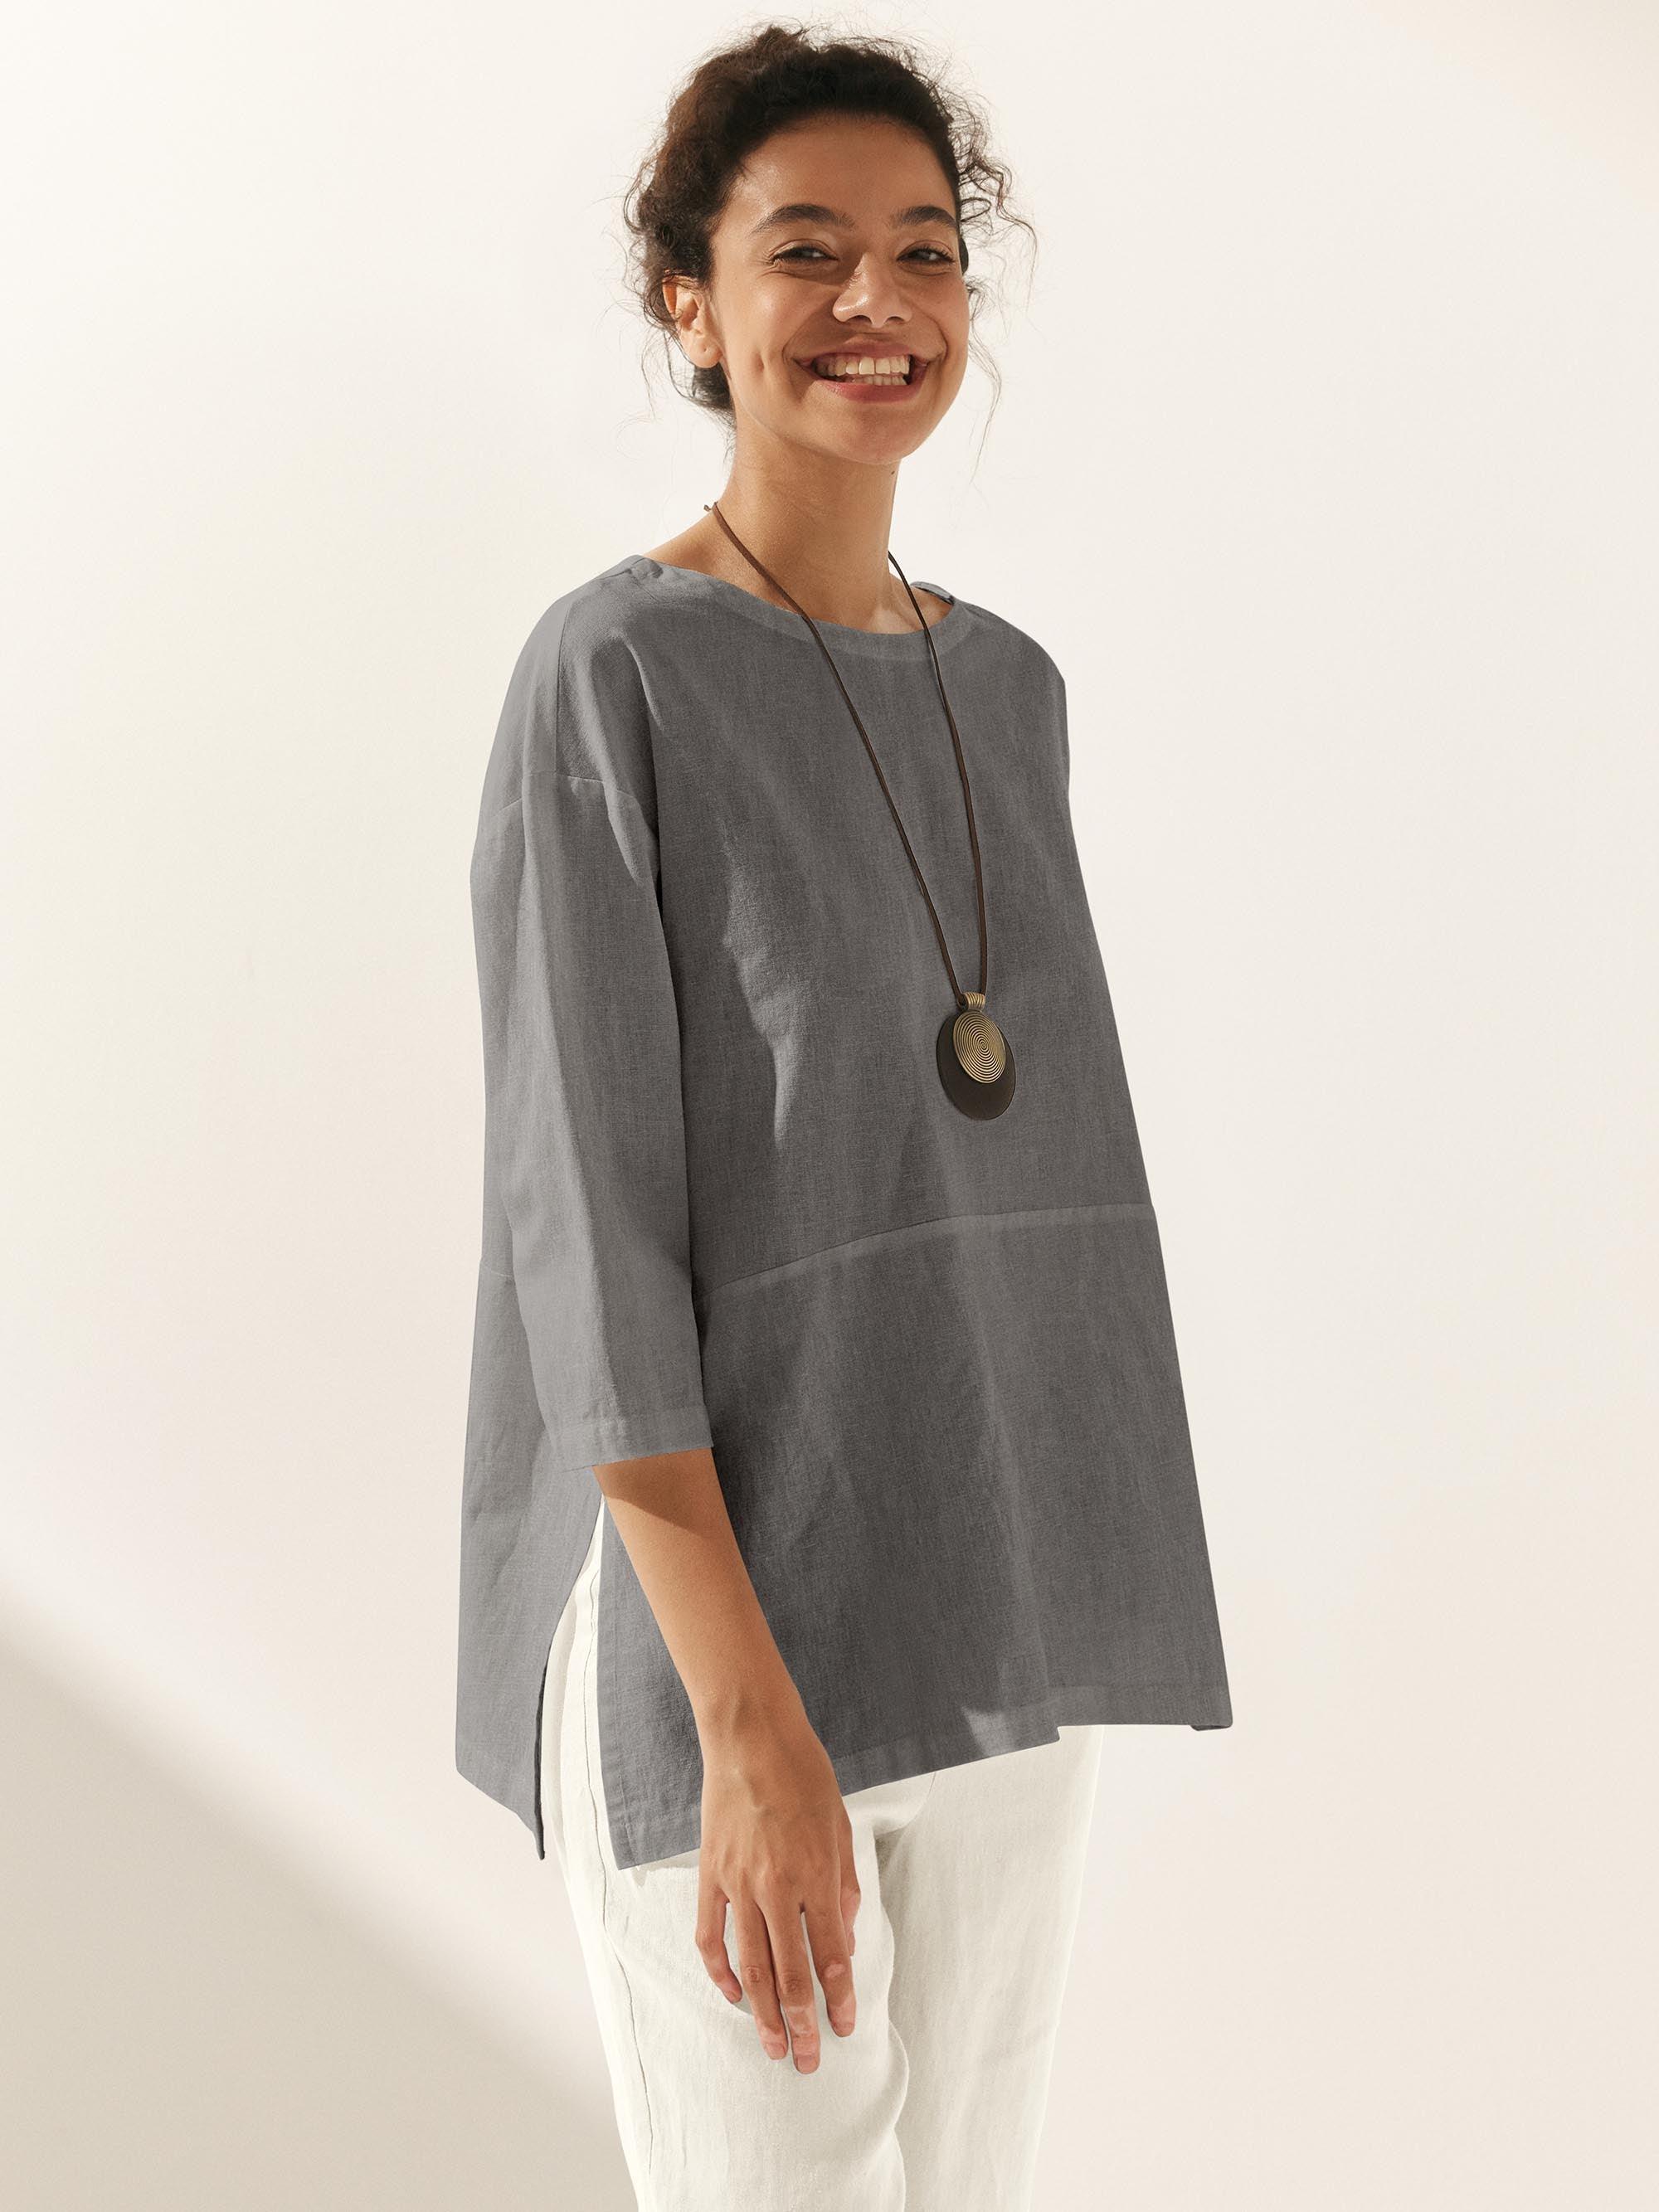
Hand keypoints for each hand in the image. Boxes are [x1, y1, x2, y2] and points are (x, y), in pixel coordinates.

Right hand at [693, 1706, 859, 2072]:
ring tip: (772, 2047)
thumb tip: (843, 1938)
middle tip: (807, 2061)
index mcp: (816, 1875)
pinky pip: (712, 1936)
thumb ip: (845, 1886)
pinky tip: (733, 1995)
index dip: (840, 1997)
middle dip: (801, 2025)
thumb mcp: (841, 1826)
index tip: (846, 2027)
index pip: (830, 1954)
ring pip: (751, 1965)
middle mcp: (777, 1887)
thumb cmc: (805, 1775)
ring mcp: (739, 1884)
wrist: (751, 1736)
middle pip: (791, 1973)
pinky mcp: (710, 1875)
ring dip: (763, 2013)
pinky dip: (720, 1972)